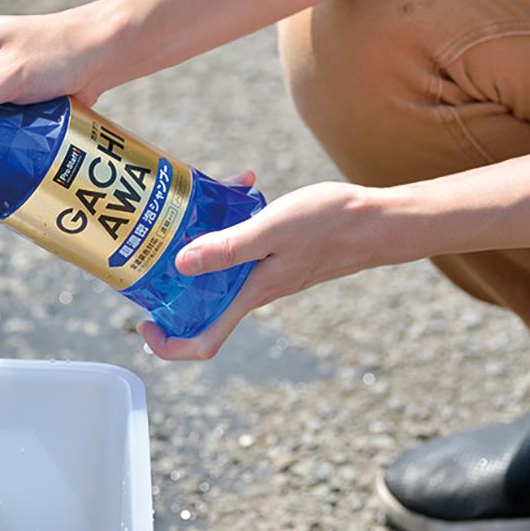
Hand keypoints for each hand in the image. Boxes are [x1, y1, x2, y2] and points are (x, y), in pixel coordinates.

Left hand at [138, 180, 386, 359]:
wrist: (383, 220)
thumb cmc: (333, 223)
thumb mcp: (272, 229)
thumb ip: (228, 248)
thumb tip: (182, 266)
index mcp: (250, 295)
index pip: (204, 342)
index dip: (169, 344)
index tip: (146, 321)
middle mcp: (254, 292)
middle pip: (201, 305)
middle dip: (173, 281)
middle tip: (153, 246)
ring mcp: (265, 275)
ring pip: (219, 271)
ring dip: (201, 242)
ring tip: (192, 205)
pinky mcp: (275, 256)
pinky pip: (241, 247)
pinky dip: (232, 222)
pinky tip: (239, 186)